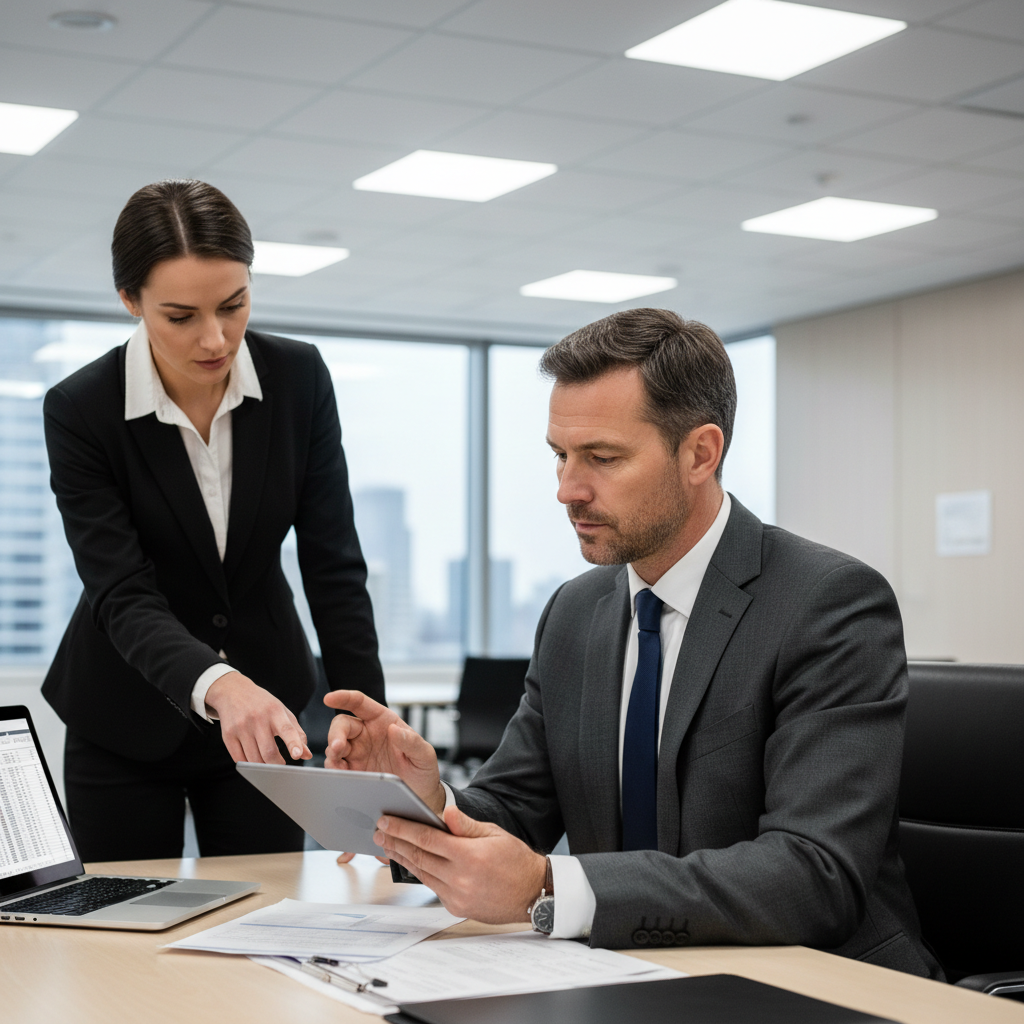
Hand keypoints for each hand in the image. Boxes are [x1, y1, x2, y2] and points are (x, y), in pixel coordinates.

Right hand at [205, 671, 311, 763]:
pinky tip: (253, 759)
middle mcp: (258, 718)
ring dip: (263, 767)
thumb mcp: (283, 712)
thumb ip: (297, 733)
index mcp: (275, 711)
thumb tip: (307, 754)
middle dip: (277, 765)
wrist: (233, 692)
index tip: (297, 755)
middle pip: (269, 751)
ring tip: (267, 763)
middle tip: (281, 766)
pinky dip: (249, 764)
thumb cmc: (263, 705)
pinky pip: (240, 759)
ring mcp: (241, 727)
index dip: (293, 743)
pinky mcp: (228, 735)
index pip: (287, 729)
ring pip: (254, 759)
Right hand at [324, 690, 442, 813]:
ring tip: (338, 765)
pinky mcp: (353, 771)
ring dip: (332, 753)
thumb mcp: (425, 755)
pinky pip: (336, 765)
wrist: (420, 797)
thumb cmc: (423, 770)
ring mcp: (358, 753)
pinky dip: (333, 768)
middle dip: (335, 733)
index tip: (330, 698)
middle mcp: (368, 734)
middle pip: (342, 724)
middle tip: (337, 747)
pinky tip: (340, 774)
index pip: (360, 703)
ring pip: (335, 745)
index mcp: (384, 721)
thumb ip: (412, 741)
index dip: (344, 698)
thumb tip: (394, 730)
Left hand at [373, 805, 546, 923]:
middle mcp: (460, 878)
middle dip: (395, 842)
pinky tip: (411, 862)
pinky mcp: (456, 907)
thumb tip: (445, 812)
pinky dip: (419, 872)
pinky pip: (432, 886)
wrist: (533, 894)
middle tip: (379, 832)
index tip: (387, 821)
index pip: (427, 839)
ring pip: (422, 873)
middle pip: (419, 856)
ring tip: (388, 846)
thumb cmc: (516, 861)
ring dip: (402, 858)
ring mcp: (457, 895)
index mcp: (469, 856)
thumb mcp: (494, 834)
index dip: (403, 829)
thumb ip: (466, 825)